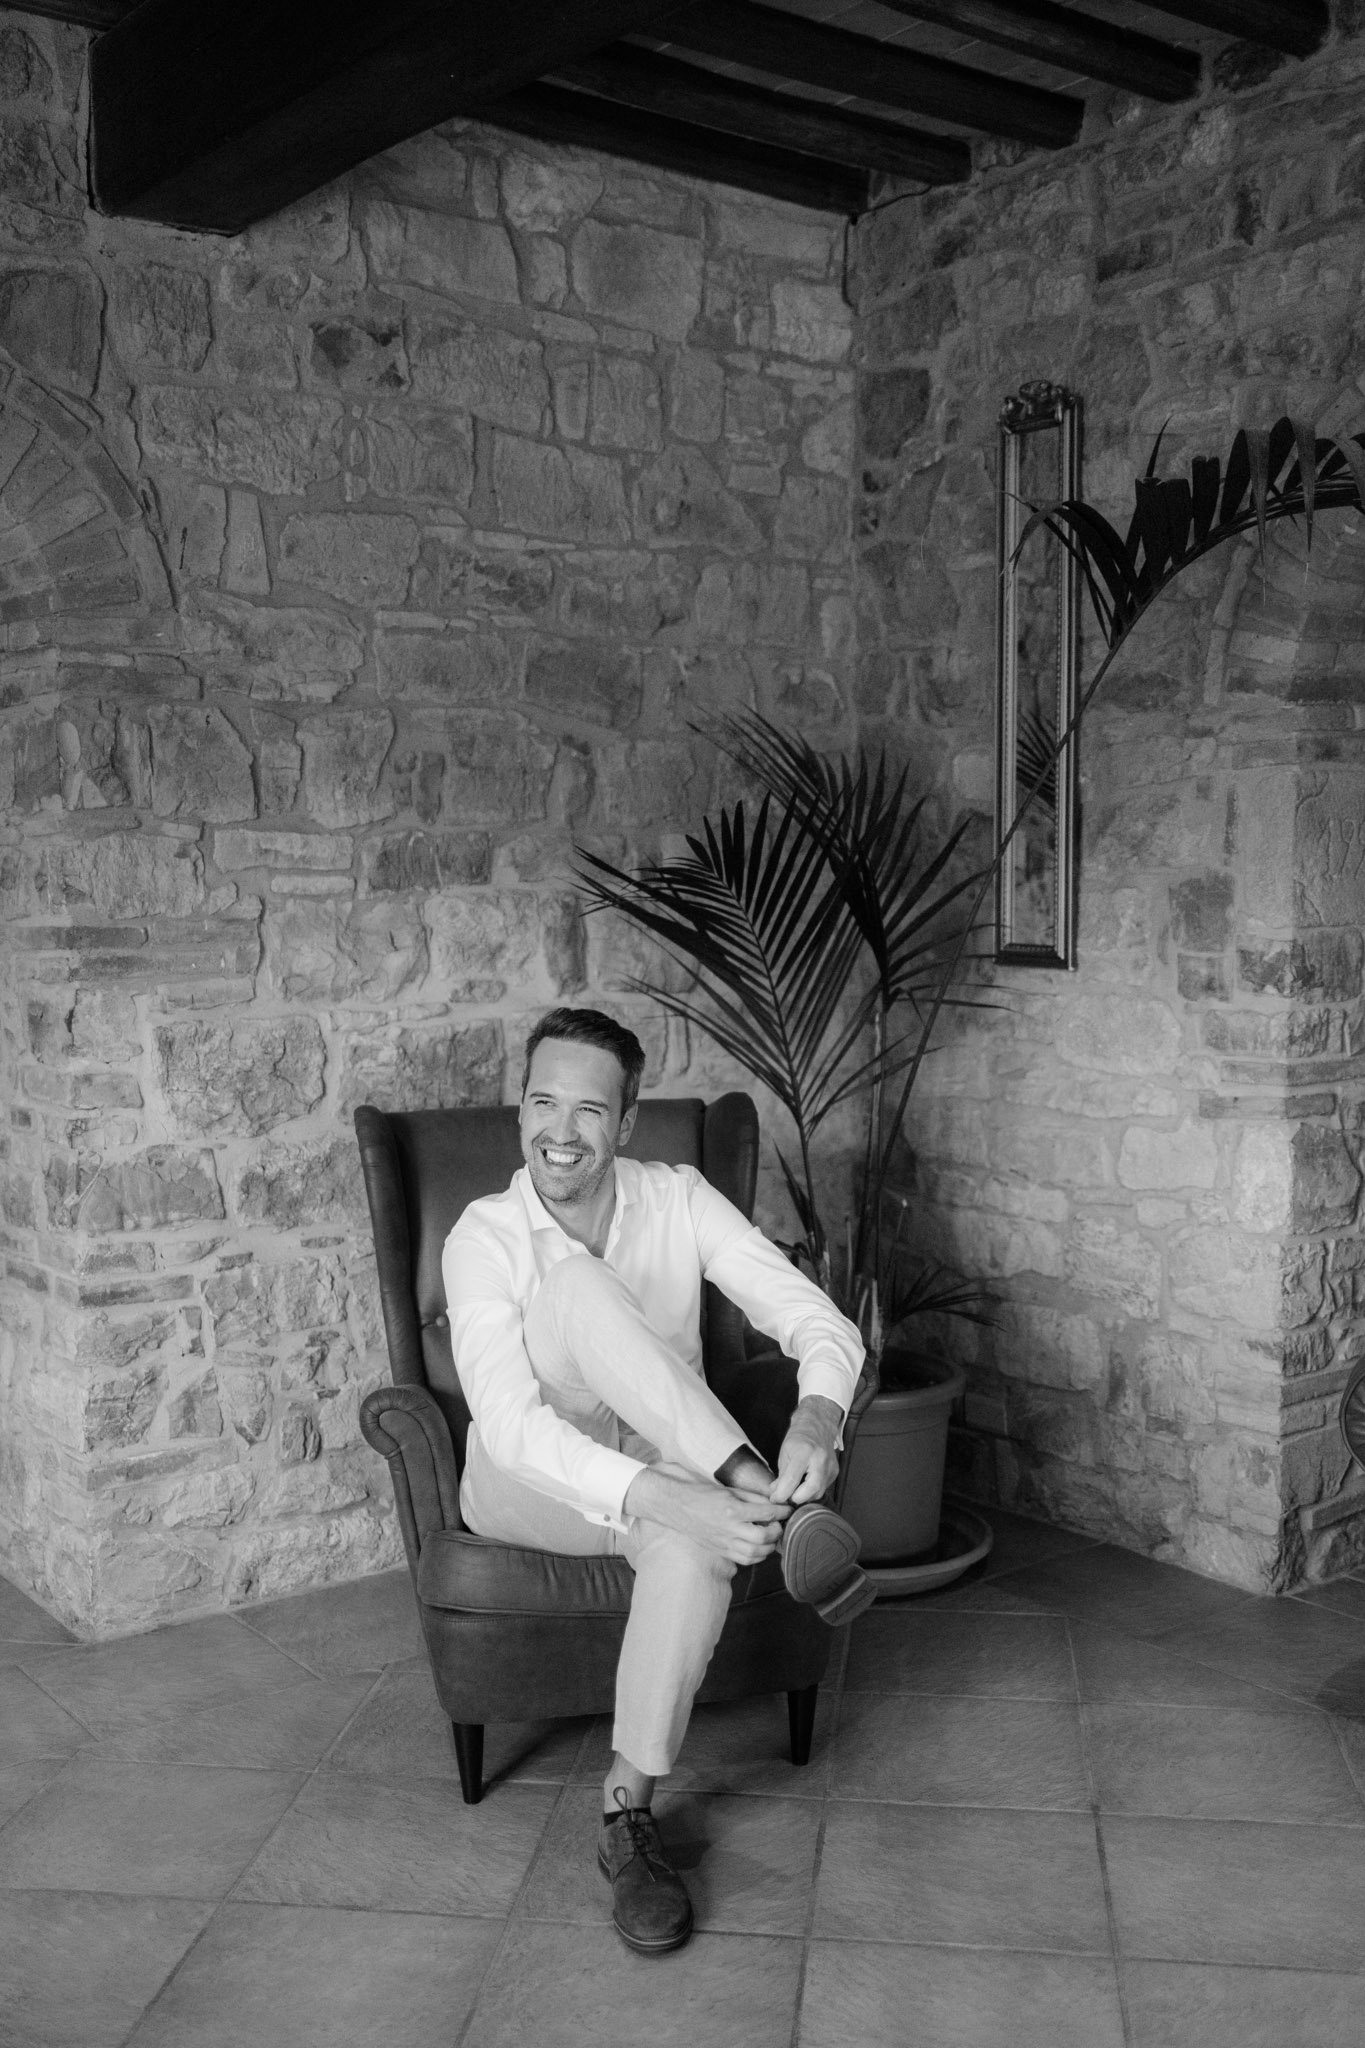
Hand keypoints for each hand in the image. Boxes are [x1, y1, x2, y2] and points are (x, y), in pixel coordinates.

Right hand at [624, 1467, 788, 1564]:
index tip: (788, 1509)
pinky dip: (756, 1556)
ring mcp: (723, 1542)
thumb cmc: (702, 1494)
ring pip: (755, 1553)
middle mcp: (729, 1528)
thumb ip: (752, 1498)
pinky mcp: (720, 1551)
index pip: (766, 1512)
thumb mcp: (729, 1490)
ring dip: (768, 1547)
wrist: (676, 1505)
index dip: (781, 1511)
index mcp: (732, 1508)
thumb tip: (773, 1503)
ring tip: (771, 1537)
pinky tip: (759, 1548)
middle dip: (776, 1531)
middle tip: (779, 1524)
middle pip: (763, 1537)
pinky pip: (743, 1560)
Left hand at [770, 1395, 842, 1505]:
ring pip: (817, 1494)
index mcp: (804, 1452)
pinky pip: (822, 1490)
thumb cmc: (799, 1438)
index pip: (792, 1480)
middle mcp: (820, 1460)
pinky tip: (805, 1482)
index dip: (781, 1494)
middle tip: (786, 1493)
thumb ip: (781, 1476)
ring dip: (803, 1496)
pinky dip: (811, 1491)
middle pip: (810, 1491)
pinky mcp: (835, 1473)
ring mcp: (830, 1467)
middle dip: (795, 1498)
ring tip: (795, 1486)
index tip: (775, 1498)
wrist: (817, 1426)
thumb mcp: (784, 1453)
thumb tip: (776, 1494)